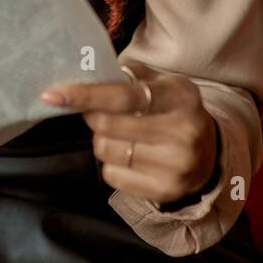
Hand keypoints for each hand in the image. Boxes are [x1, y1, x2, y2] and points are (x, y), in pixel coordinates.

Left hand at [39, 62, 218, 206]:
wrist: (209, 152)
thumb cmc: (174, 109)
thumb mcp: (162, 83)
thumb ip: (129, 75)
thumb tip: (87, 71)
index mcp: (179, 96)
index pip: (123, 96)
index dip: (85, 95)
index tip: (53, 95)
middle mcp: (182, 132)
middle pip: (108, 125)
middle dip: (93, 116)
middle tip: (99, 112)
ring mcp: (176, 165)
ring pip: (106, 151)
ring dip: (102, 140)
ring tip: (120, 134)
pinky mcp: (166, 191)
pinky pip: (112, 176)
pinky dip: (111, 164)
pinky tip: (129, 156)